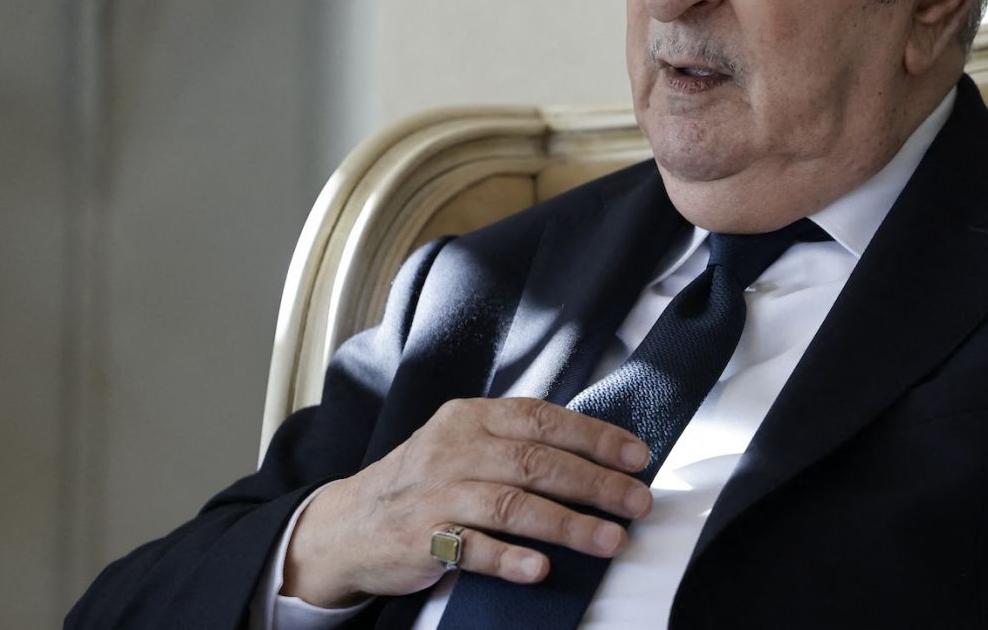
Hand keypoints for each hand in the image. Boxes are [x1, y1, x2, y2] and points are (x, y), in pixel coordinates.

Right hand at [281, 397, 653, 606]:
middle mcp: (455, 449)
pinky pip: (471, 548)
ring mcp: (437, 493)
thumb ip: (517, 440)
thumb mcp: (464, 441)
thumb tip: (597, 453)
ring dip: (569, 525)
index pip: (544, 420)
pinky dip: (508, 558)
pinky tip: (540, 569)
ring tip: (610, 540)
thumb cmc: (426, 480)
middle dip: (596, 484)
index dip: (596, 437)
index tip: (637, 457)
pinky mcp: (421, 538)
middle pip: (537, 463)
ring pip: (513, 505)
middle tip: (638, 503)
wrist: (349, 523)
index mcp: (473, 417)